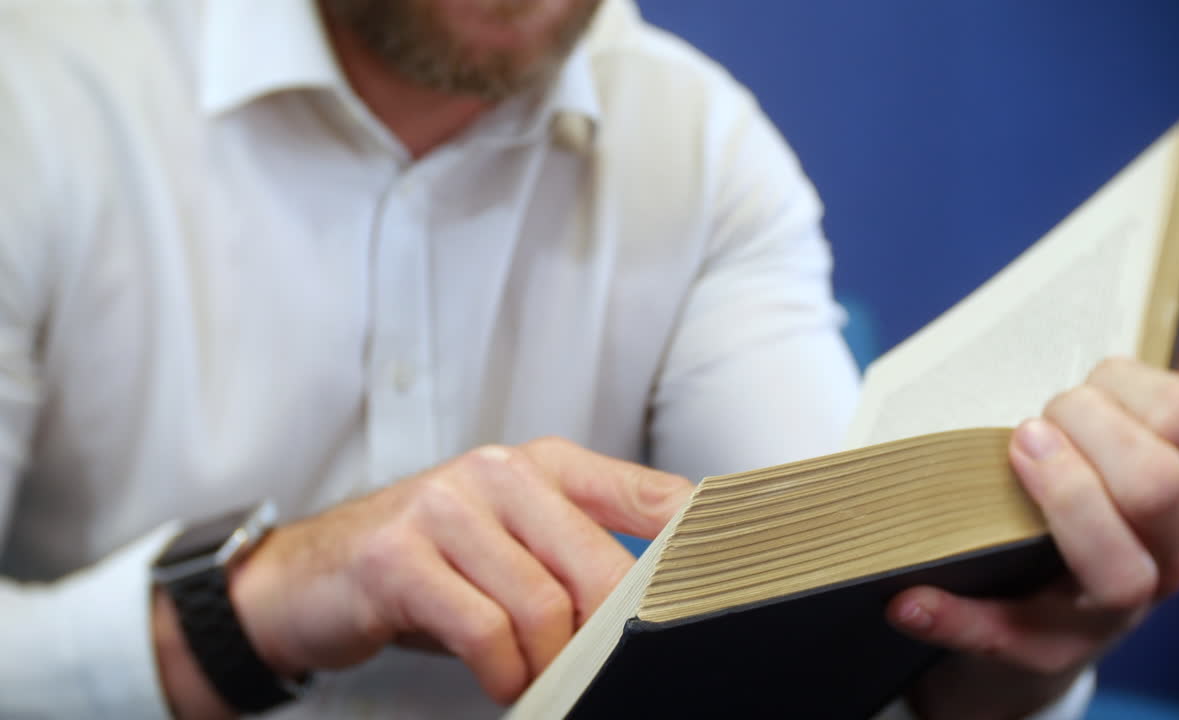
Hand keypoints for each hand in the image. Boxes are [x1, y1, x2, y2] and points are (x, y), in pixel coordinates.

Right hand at [154, 437, 692, 716]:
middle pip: (599, 562)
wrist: (310, 578)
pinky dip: (503, 673)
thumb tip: (665, 599)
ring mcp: (446, 508)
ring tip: (535, 680)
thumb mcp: (511, 545)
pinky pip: (483, 630)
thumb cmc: (431, 567)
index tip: (723, 588)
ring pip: (542, 605)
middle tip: (601, 670)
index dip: (698, 543)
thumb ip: (580, 554)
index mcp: (542, 465)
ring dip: (548, 665)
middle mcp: (499, 471)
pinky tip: (498, 681)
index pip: (649, 495)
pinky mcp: (400, 558)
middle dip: (608, 635)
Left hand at [887, 202, 1178, 718]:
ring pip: (1122, 571)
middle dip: (1091, 432)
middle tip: (1029, 418)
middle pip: (1162, 486)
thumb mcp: (1130, 410)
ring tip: (1008, 454)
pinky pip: (1007, 641)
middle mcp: (1169, 553)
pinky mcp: (1037, 651)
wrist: (1022, 604)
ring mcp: (1106, 611)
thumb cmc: (1088, 488)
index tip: (1077, 376)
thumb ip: (1176, 327)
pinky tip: (907, 594)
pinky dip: (959, 616)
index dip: (1123, 384)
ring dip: (1064, 505)